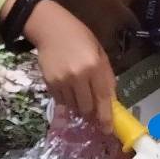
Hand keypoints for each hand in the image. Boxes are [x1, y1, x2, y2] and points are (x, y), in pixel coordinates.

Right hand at [25, 0, 114, 129]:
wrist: (51, 29)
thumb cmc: (80, 38)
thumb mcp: (99, 53)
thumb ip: (105, 76)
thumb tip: (110, 101)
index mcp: (95, 66)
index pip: (103, 98)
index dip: (106, 117)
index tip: (108, 129)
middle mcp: (78, 75)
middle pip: (87, 107)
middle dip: (91, 113)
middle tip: (93, 112)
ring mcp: (62, 80)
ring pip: (73, 106)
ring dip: (79, 106)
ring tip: (79, 93)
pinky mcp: (49, 83)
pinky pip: (61, 101)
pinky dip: (67, 100)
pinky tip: (68, 88)